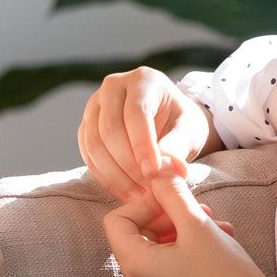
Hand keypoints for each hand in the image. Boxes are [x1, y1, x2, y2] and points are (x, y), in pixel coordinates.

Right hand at [79, 67, 214, 216]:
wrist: (168, 124)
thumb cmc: (182, 124)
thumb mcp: (191, 131)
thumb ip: (180, 145)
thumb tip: (167, 167)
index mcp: (143, 80)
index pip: (136, 113)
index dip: (142, 146)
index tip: (153, 174)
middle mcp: (113, 87)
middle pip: (110, 129)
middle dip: (128, 165)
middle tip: (148, 190)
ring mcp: (95, 107)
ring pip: (94, 144)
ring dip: (115, 176)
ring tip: (139, 196)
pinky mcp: (86, 127)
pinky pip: (88, 155)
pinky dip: (105, 177)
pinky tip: (125, 192)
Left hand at [101, 168, 274, 276]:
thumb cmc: (225, 274)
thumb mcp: (196, 222)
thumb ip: (171, 192)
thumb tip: (156, 169)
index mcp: (133, 266)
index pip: (117, 220)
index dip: (145, 203)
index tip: (175, 199)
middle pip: (137, 234)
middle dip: (169, 215)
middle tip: (200, 208)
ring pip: (156, 248)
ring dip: (184, 229)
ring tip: (216, 224)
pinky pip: (167, 266)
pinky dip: (187, 249)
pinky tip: (219, 241)